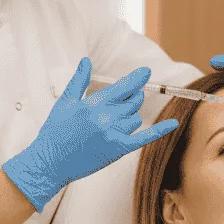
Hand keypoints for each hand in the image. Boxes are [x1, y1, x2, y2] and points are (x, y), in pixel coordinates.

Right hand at [2, 57, 178, 210]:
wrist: (50, 163)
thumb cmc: (55, 132)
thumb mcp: (65, 103)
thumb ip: (79, 81)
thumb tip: (86, 60)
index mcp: (93, 104)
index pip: (123, 87)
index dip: (137, 78)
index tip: (146, 72)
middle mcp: (106, 118)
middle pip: (132, 102)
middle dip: (131, 98)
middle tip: (120, 102)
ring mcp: (113, 135)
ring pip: (135, 119)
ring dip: (129, 116)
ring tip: (109, 122)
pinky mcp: (117, 150)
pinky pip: (144, 138)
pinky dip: (161, 130)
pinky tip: (174, 123)